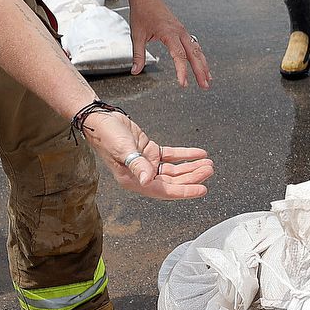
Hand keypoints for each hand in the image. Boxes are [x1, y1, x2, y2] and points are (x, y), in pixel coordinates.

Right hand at [83, 110, 212, 197]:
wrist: (100, 119)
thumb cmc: (107, 135)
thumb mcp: (123, 150)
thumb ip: (137, 165)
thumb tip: (148, 181)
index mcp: (134, 180)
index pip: (165, 190)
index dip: (185, 191)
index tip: (203, 189)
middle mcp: (142, 175)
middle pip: (173, 181)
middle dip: (193, 177)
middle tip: (210, 170)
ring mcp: (147, 163)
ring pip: (174, 170)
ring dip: (191, 167)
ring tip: (208, 163)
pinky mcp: (150, 151)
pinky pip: (171, 156)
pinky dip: (185, 155)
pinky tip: (199, 154)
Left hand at [128, 0, 212, 87]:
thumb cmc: (142, 12)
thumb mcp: (137, 35)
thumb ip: (138, 55)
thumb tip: (135, 71)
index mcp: (169, 33)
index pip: (179, 56)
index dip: (182, 71)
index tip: (183, 84)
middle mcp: (179, 32)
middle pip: (194, 55)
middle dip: (200, 71)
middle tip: (204, 86)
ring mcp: (183, 31)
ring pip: (197, 50)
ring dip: (203, 65)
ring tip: (207, 79)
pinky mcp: (182, 30)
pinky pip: (194, 45)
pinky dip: (199, 56)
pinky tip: (201, 64)